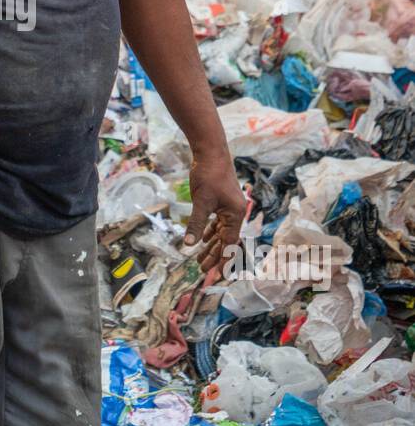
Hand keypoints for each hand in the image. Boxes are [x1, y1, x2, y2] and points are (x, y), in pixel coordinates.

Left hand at [184, 148, 245, 273]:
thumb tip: (189, 245)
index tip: (215, 274)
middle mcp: (235, 213)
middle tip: (201, 269)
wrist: (211, 152)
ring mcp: (229, 207)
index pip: (229, 244)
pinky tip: (203, 240)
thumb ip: (196, 224)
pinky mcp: (222, 202)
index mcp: (235, 215)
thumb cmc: (208, 175)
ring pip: (220, 232)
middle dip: (214, 255)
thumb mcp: (201, 202)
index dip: (222, 260)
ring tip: (200, 259)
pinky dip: (210, 231)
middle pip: (225, 240)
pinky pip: (217, 222)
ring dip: (210, 245)